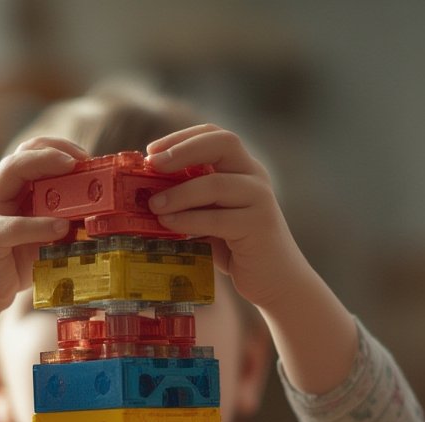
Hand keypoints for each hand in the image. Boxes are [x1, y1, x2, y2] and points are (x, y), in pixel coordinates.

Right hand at [0, 137, 87, 314]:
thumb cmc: (14, 263)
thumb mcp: (44, 238)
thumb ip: (63, 223)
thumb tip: (100, 217)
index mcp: (11, 189)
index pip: (32, 153)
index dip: (60, 148)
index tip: (89, 157)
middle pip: (22, 152)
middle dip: (55, 149)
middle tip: (84, 159)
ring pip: (13, 171)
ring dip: (45, 167)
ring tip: (74, 171)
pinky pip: (15, 225)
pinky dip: (40, 224)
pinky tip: (62, 226)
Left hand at [146, 124, 305, 311]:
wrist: (277, 282)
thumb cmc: (239, 251)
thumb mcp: (212, 220)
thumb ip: (192, 205)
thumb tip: (147, 198)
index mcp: (244, 169)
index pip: (215, 135)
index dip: (182, 138)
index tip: (151, 152)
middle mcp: (255, 176)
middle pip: (222, 143)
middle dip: (182, 150)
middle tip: (151, 164)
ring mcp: (260, 199)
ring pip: (216, 183)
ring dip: (179, 192)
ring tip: (153, 204)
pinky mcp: (259, 226)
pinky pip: (217, 218)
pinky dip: (189, 219)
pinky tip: (168, 223)